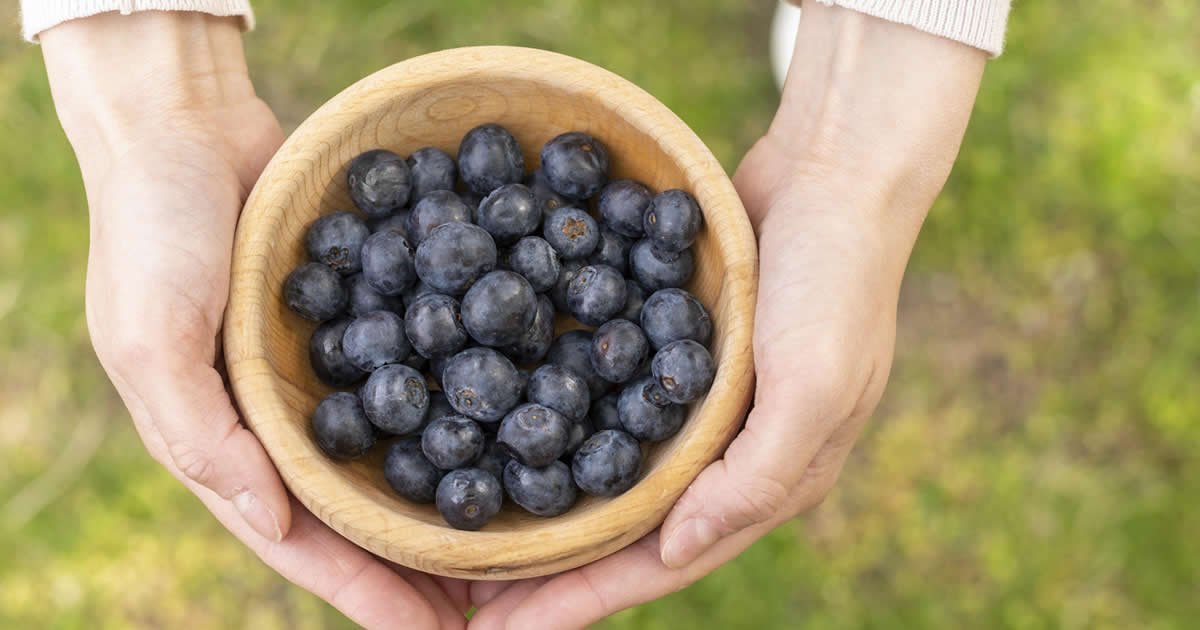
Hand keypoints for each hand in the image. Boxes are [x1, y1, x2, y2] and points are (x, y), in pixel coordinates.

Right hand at [42, 13, 467, 627]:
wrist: (185, 122)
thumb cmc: (152, 228)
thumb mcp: (151, 337)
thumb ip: (202, 434)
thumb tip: (273, 521)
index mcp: (231, 440)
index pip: (304, 539)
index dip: (365, 592)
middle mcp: (286, 416)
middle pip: (363, 511)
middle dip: (419, 566)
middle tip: (492, 609)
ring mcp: (328, 369)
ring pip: (399, 453)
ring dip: (448, 500)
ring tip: (513, 546)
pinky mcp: (364, 314)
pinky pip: (420, 370)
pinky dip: (459, 404)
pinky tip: (513, 427)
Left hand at [467, 4, 986, 627]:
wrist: (834, 174)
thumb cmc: (835, 283)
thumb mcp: (813, 387)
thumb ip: (753, 478)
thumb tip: (676, 550)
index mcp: (767, 479)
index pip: (663, 559)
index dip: (587, 599)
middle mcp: (728, 454)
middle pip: (629, 532)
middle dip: (556, 573)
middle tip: (476, 602)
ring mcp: (700, 406)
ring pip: (613, 478)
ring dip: (553, 513)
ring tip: (482, 543)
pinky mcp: (675, 356)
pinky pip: (609, 409)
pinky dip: (562, 432)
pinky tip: (510, 436)